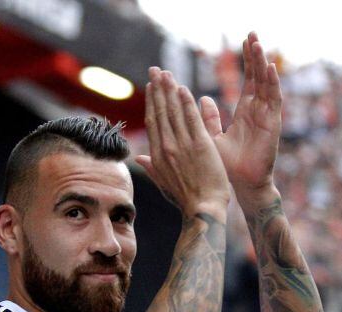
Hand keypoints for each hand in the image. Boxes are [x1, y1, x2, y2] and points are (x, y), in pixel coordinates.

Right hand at [135, 68, 229, 216]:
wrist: (203, 210)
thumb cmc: (186, 200)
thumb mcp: (164, 185)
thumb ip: (152, 168)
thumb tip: (137, 159)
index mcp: (157, 156)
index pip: (153, 123)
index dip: (152, 103)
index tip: (152, 87)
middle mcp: (166, 147)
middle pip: (160, 112)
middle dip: (158, 89)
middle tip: (156, 70)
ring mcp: (182, 145)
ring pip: (174, 112)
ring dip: (170, 90)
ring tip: (167, 73)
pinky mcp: (200, 145)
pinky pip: (191, 119)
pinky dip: (186, 103)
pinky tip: (183, 88)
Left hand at [200, 32, 282, 199]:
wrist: (240, 187)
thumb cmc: (227, 167)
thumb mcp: (212, 138)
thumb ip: (207, 119)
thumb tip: (200, 100)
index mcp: (245, 113)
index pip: (248, 81)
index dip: (246, 62)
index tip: (243, 42)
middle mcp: (258, 112)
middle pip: (258, 78)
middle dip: (255, 56)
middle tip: (252, 33)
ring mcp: (266, 117)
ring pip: (266, 85)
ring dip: (263, 64)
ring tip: (258, 44)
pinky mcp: (272, 125)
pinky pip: (273, 101)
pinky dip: (272, 84)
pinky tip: (269, 68)